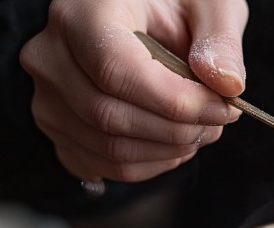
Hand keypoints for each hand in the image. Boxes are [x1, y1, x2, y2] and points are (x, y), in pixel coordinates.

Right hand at [20, 0, 247, 182]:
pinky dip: (150, 164)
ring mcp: (47, 97)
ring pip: (109, 149)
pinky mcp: (58, 129)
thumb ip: (220, 40)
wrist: (142, 15)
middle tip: (219, 119)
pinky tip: (175, 141)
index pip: (116, 70)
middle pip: (109, 115)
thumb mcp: (208, 4)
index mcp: (82, 12)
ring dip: (169, 150)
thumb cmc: (173, 5)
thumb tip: (226, 85)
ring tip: (202, 128)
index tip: (222, 107)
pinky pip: (104, 166)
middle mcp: (50, 55)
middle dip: (177, 130)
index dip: (175, 101)